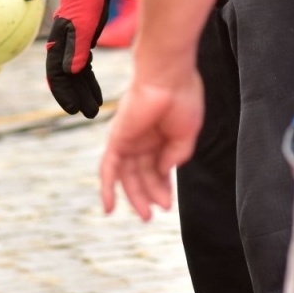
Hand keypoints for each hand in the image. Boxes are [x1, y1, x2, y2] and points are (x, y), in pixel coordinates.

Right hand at [46, 0, 115, 117]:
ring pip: (76, 75)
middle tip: (89, 114)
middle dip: (77, 97)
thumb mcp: (82, 27)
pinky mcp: (82, 42)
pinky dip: (89, 80)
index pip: (57, 77)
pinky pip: (84, 67)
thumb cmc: (86, 3)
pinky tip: (95, 92)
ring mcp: (71, 46)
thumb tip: (72, 73)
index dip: (64, 95)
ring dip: (84, 91)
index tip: (74, 110)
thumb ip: (76, 49)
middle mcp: (61, 49)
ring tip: (93, 108)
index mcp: (57, 46)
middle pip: (67, 80)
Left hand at [98, 71, 205, 219]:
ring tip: (146, 215)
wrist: (168, 77)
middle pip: (141, 174)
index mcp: (159, 136)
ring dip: (135, 196)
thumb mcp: (186, 135)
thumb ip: (176, 156)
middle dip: (150, 195)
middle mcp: (141, 139)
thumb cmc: (182, 98)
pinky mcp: (116, 139)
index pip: (157, 168)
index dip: (162, 187)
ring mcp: (128, 140)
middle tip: (156, 214)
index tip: (168, 205)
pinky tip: (109, 208)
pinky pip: (108, 168)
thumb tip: (164, 172)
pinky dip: (107, 188)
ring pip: (127, 175)